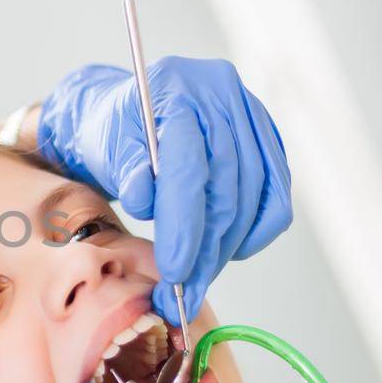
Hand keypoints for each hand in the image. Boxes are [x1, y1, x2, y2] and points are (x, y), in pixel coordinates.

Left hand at [37, 57, 291, 322]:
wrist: (131, 117)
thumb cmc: (114, 134)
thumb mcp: (106, 149)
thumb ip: (126, 171)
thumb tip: (145, 199)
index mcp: (176, 89)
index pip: (188, 167)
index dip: (184, 225)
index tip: (175, 272)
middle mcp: (221, 95)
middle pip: (226, 188)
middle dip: (205, 251)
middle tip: (183, 293)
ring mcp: (251, 115)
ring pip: (254, 199)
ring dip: (226, 249)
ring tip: (198, 281)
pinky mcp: (267, 140)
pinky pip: (275, 198)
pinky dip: (254, 232)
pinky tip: (227, 252)